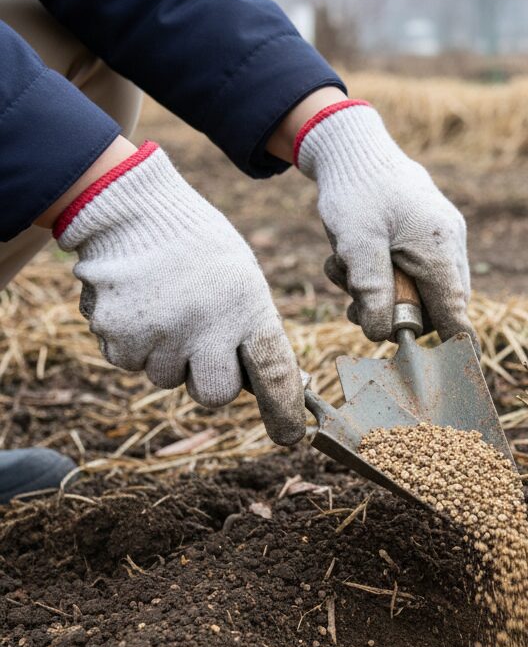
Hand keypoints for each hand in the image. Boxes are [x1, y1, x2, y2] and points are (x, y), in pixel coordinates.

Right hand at [53, 141, 304, 444]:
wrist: (131, 209)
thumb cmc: (199, 248)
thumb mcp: (243, 281)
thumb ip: (255, 331)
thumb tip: (285, 385)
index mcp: (247, 309)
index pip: (274, 373)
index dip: (284, 410)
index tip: (290, 436)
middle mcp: (206, 328)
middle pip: (215, 394)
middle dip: (209, 378)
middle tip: (199, 341)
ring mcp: (159, 335)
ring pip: (166, 379)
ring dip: (167, 355)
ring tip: (166, 309)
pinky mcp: (117, 336)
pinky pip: (128, 363)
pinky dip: (132, 343)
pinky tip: (138, 307)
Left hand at [292, 99, 471, 342]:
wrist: (353, 146)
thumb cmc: (355, 191)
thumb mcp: (355, 244)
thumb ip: (371, 292)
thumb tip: (381, 336)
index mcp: (440, 249)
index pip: (456, 315)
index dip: (453, 348)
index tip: (448, 373)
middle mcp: (450, 245)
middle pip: (437, 307)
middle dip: (396, 314)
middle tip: (355, 305)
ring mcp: (443, 238)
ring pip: (422, 291)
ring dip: (382, 294)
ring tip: (345, 273)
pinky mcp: (429, 234)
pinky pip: (415, 272)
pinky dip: (386, 276)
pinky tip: (355, 261)